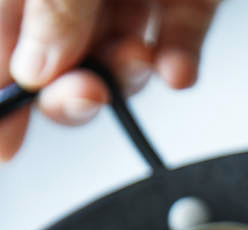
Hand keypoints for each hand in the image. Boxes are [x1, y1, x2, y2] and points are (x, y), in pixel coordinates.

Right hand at [0, 0, 220, 159]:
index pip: (6, 40)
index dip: (5, 95)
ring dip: (128, 75)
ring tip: (138, 58)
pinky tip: (176, 70)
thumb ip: (53, 7)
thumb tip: (34, 69)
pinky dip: (179, 62)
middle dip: (73, 91)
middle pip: (63, 60)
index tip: (7, 146)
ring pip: (121, 56)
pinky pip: (179, 39)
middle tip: (88, 94)